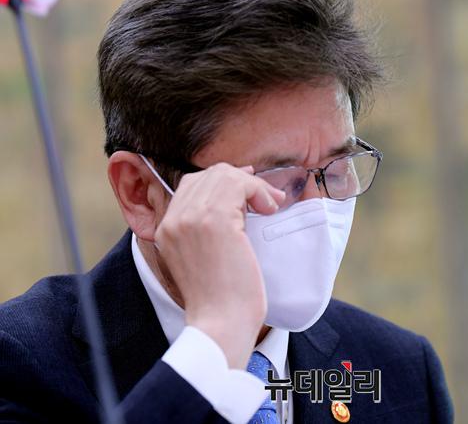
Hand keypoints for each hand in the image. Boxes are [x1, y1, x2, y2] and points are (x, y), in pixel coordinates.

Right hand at [154, 163, 284, 368]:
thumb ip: (209, 226)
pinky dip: (259, 191)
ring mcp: (191, 218)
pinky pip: (239, 184)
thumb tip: (237, 193)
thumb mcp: (205, 255)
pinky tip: (270, 209)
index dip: (223, 180)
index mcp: (166, 228)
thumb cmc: (222, 297)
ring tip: (269, 206)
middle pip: (208, 174)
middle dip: (242, 180)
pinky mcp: (215, 220)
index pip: (192, 183)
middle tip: (267, 197)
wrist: (221, 323)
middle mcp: (174, 219)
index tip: (249, 188)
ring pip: (224, 175)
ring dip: (254, 185)